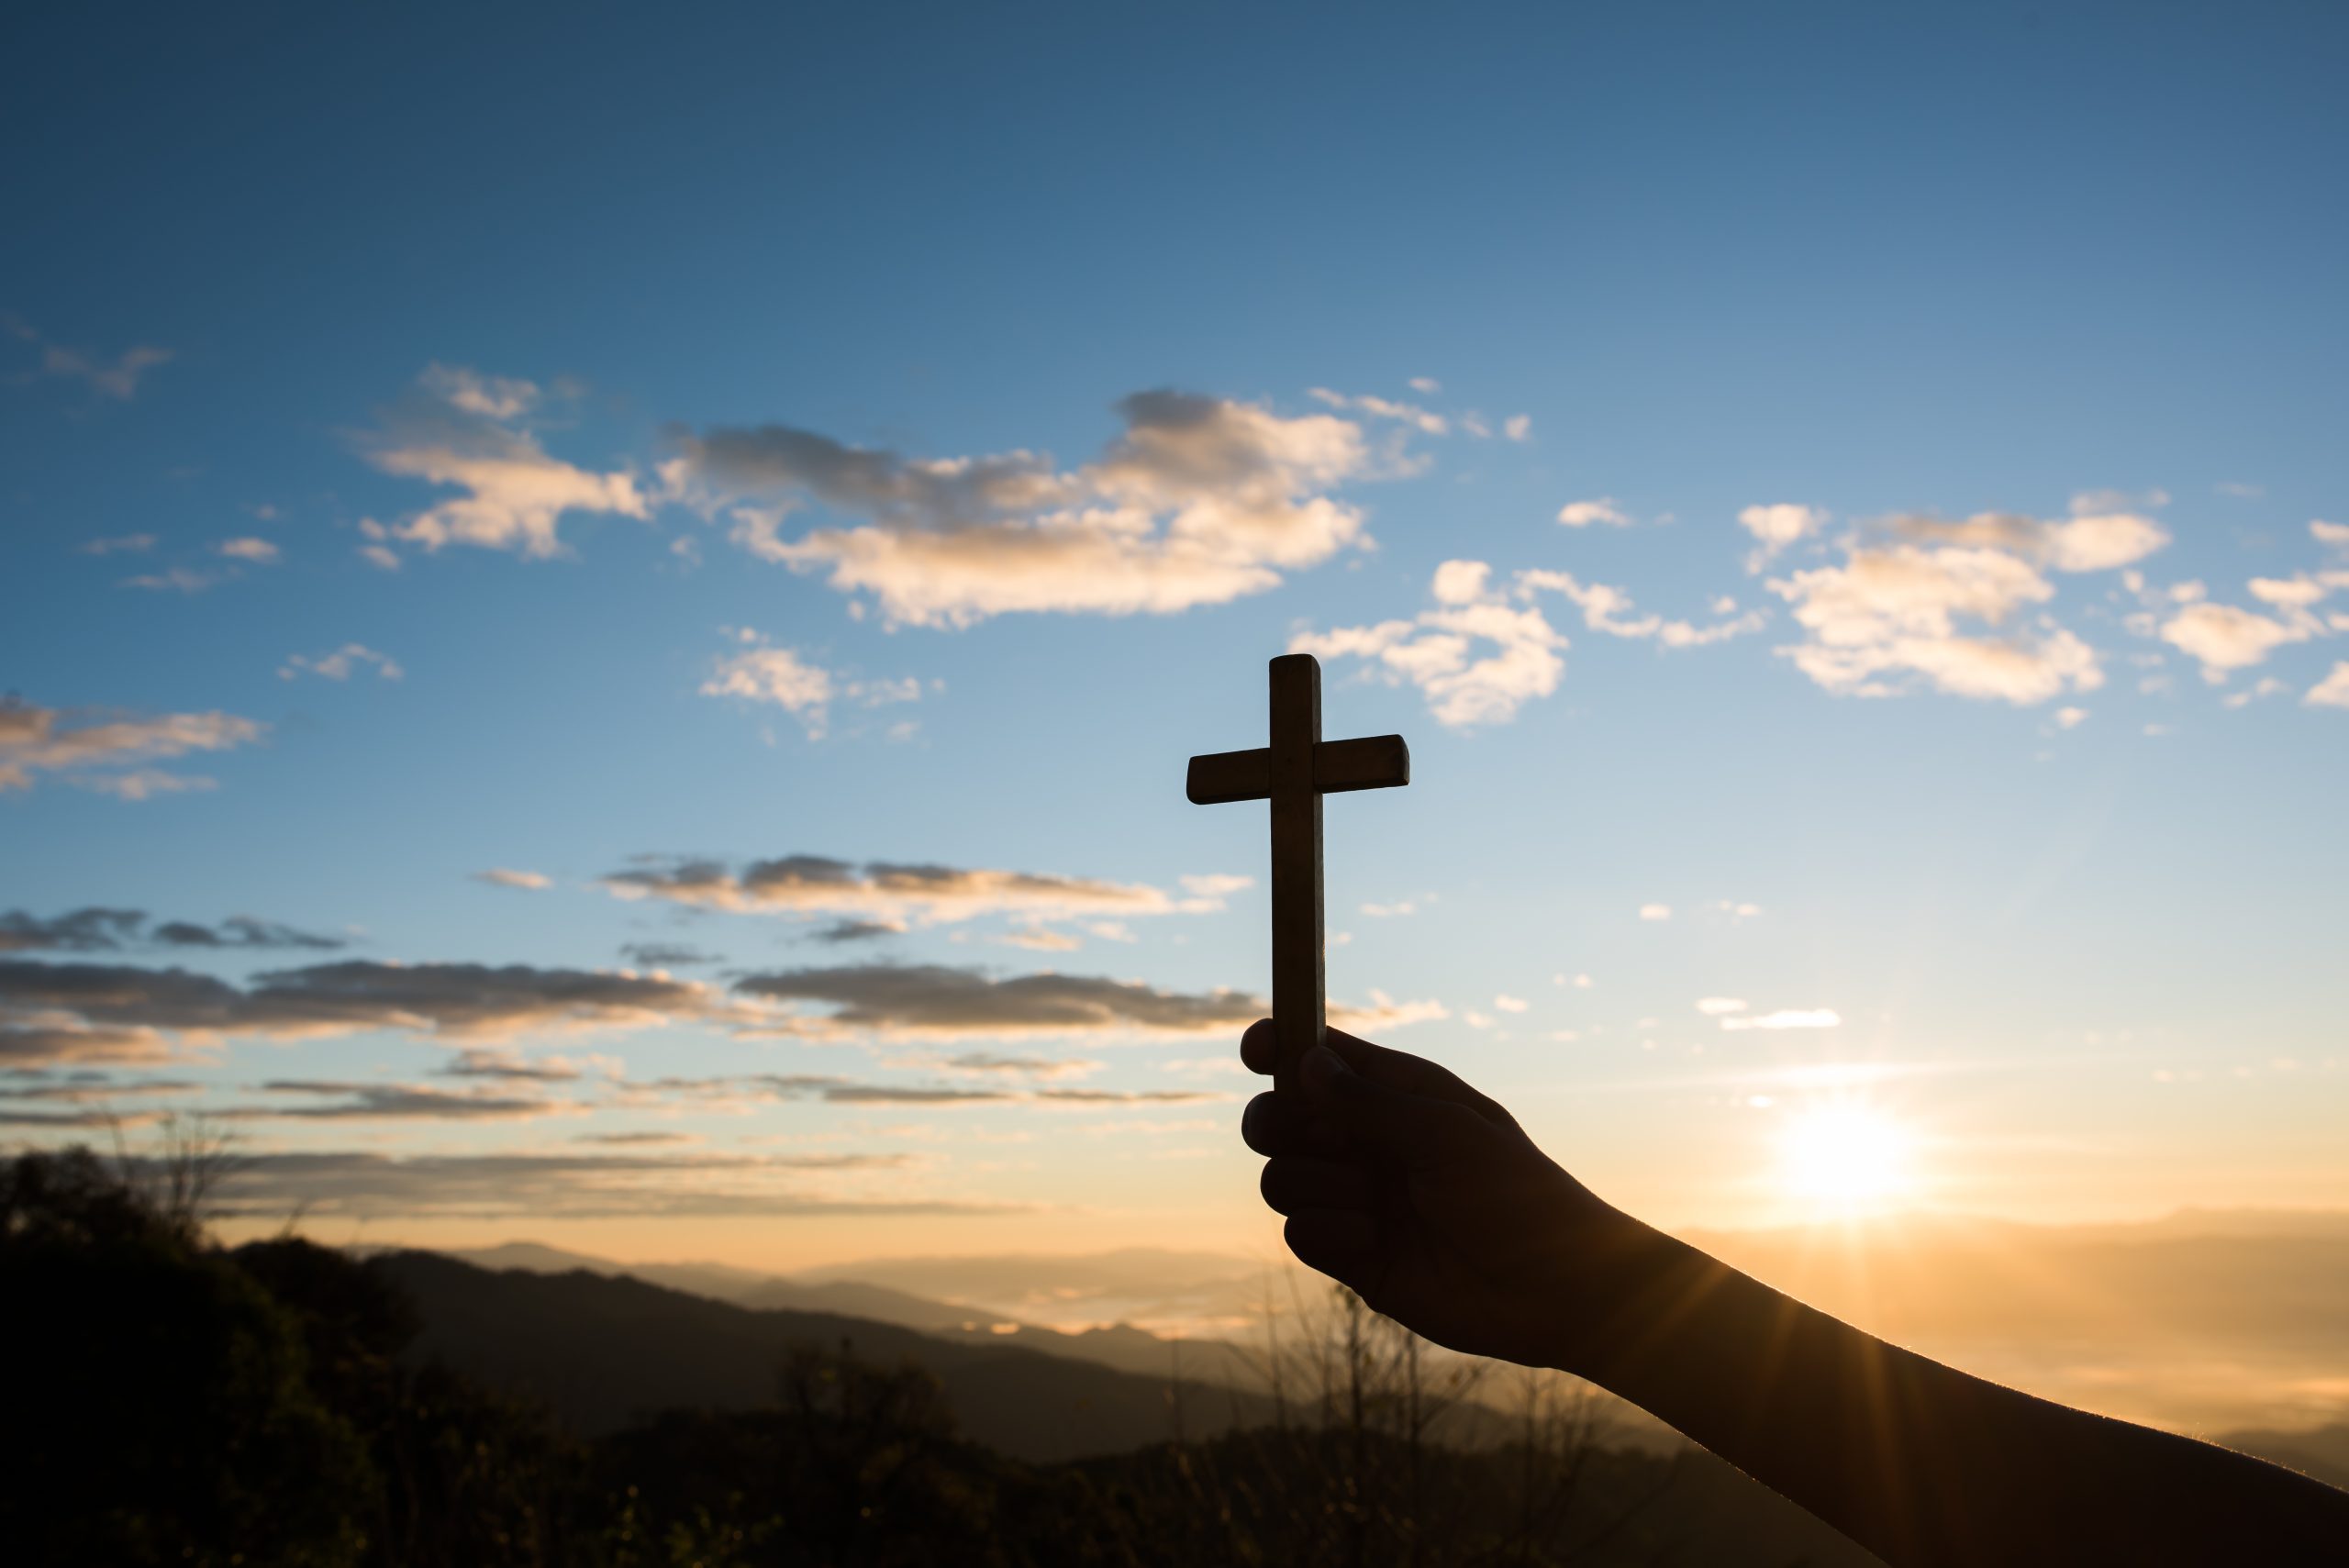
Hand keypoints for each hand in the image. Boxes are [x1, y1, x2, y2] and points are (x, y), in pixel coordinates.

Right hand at [1241, 1020, 1643, 1368]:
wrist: (1553, 1290)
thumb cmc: (1518, 1196)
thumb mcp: (1447, 1134)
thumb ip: (1369, 1102)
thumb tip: (1303, 1064)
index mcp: (1397, 1096)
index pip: (1319, 1060)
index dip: (1280, 1049)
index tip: (1255, 1051)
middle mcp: (1368, 1144)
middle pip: (1279, 1118)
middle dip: (1277, 1123)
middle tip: (1310, 1136)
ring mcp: (1357, 1200)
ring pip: (1280, 1178)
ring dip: (1317, 1185)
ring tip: (1373, 1202)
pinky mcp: (1353, 1257)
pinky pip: (1299, 1234)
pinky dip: (1328, 1233)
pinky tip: (1375, 1241)